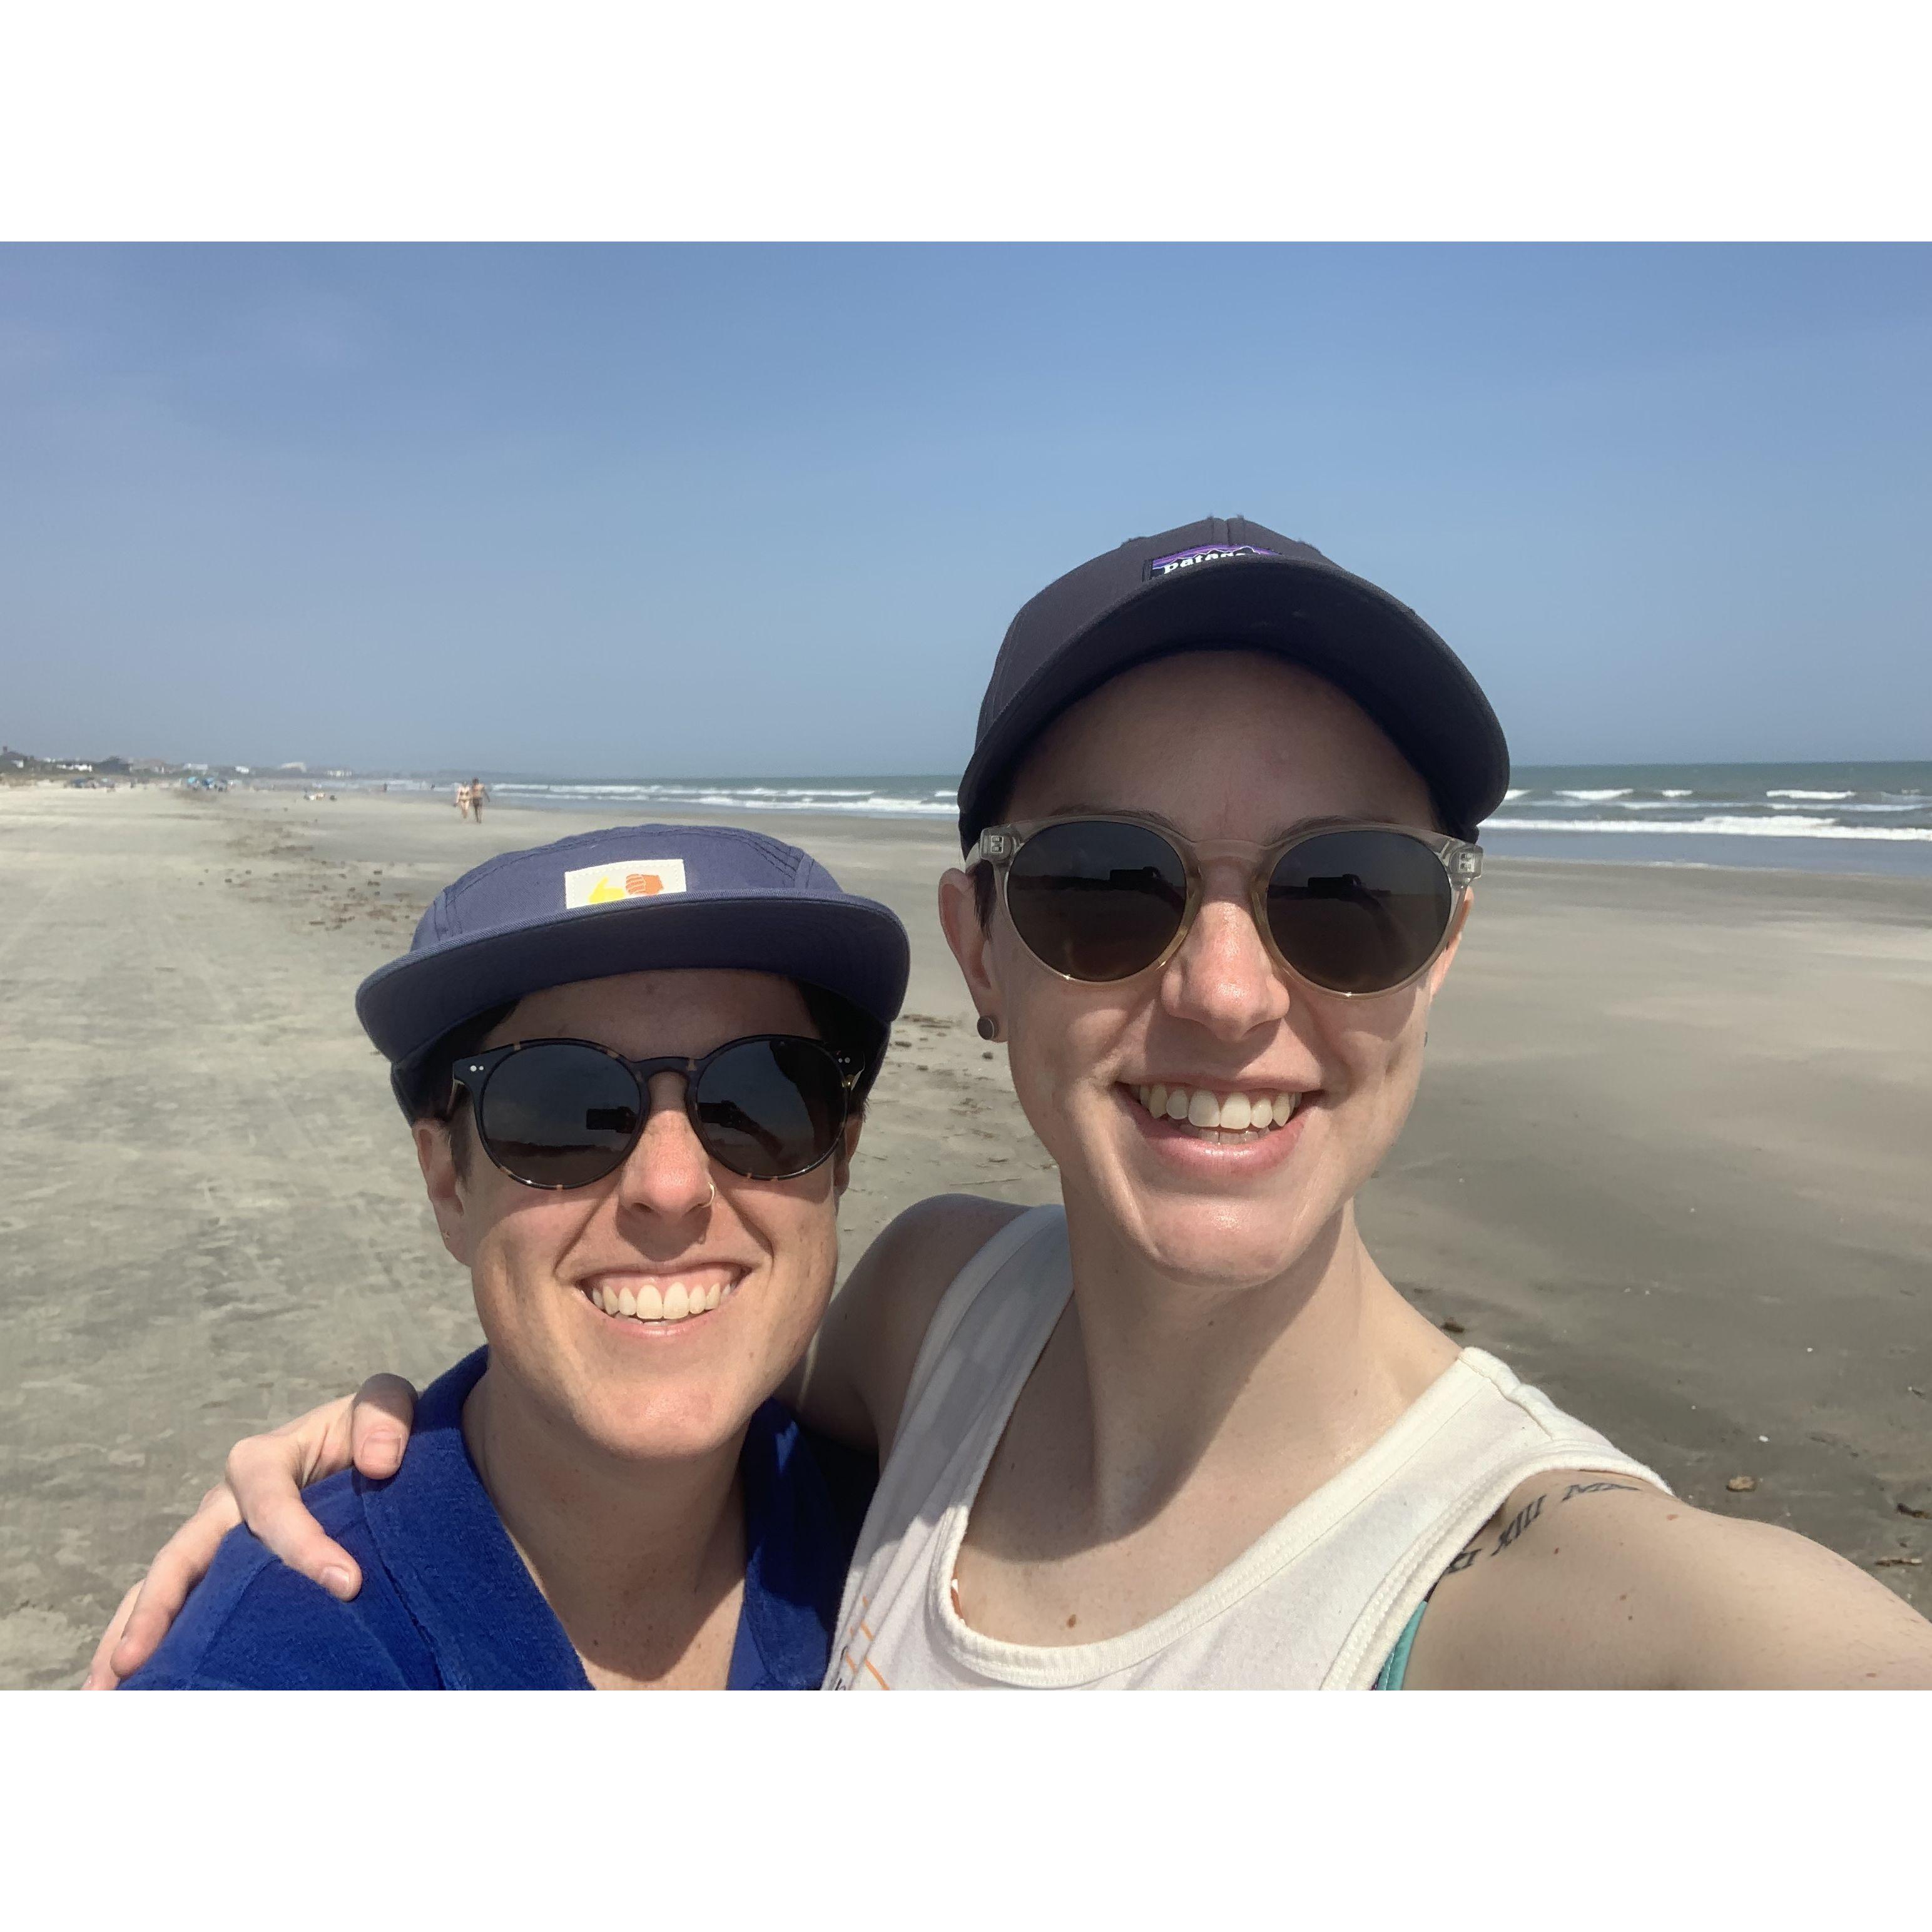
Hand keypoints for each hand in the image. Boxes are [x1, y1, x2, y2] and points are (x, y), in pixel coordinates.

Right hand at [83, 1374, 418, 1687]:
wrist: (372, 1449)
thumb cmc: (373, 1431)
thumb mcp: (387, 1404)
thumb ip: (385, 1416)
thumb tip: (379, 1462)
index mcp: (264, 1460)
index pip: (272, 1507)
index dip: (303, 1545)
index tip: (348, 1585)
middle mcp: (226, 1503)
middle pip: (182, 1556)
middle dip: (158, 1607)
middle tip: (133, 1662)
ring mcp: (215, 1541)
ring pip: (162, 1587)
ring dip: (131, 1637)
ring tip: (106, 1693)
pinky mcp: (220, 1572)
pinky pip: (180, 1607)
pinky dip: (154, 1643)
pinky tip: (133, 1691)